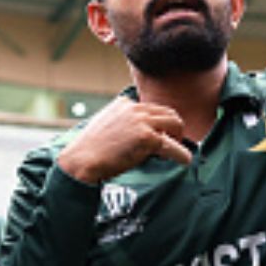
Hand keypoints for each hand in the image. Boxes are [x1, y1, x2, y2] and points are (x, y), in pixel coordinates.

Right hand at [56, 97, 189, 183]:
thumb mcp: (105, 125)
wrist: (82, 159)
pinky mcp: (147, 137)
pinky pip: (173, 146)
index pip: (152, 108)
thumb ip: (122, 124)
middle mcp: (134, 108)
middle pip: (168, 112)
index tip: (161, 135)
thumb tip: (136, 136)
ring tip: (176, 151)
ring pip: (176, 123)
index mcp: (124, 103)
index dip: (159, 123)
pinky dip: (182, 155)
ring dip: (179, 138)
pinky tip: (184, 161)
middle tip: (172, 143)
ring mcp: (142, 121)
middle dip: (173, 127)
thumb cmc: (90, 149)